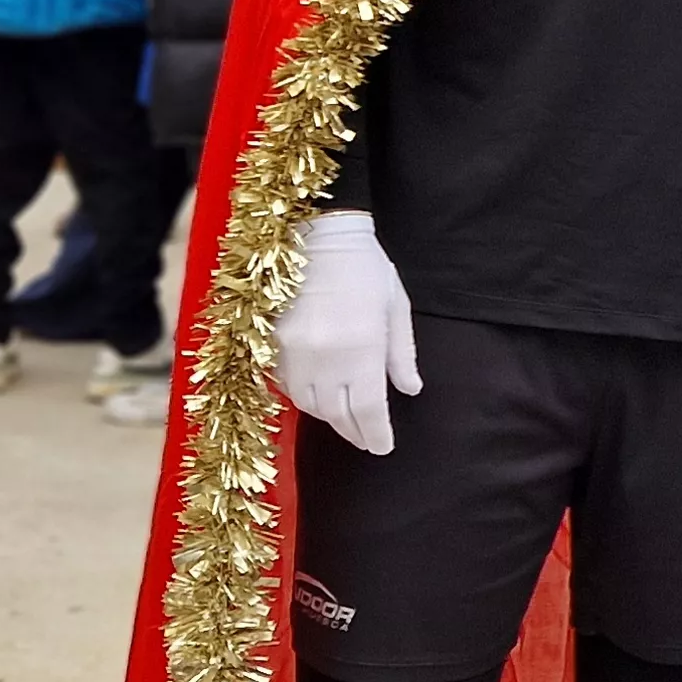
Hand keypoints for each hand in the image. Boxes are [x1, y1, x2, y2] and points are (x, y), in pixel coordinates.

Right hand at [272, 211, 419, 455]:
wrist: (318, 234)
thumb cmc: (366, 268)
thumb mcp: (395, 306)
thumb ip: (401, 353)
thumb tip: (410, 390)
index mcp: (362, 349)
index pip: (368, 410)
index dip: (376, 434)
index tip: (384, 447)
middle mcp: (325, 358)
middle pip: (337, 414)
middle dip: (354, 432)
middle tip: (367, 440)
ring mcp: (294, 353)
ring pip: (309, 405)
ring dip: (329, 418)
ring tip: (346, 421)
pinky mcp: (271, 345)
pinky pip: (287, 386)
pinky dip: (304, 398)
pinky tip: (318, 397)